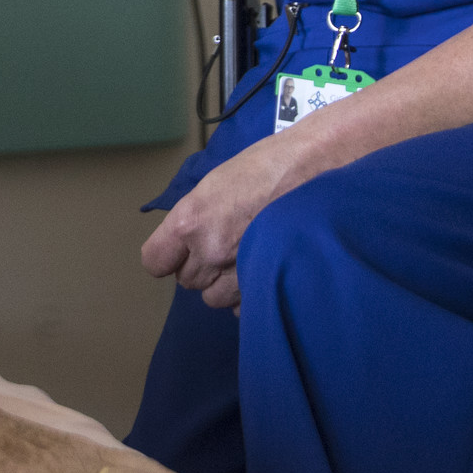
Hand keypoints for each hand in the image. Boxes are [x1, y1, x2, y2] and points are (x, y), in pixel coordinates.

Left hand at [141, 140, 303, 309]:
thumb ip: (195, 218)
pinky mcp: (269, 284)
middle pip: (187, 281)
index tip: (178, 253)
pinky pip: (244, 307)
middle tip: (223, 246)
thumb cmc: (268, 165)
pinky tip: (262, 271)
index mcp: (191, 221)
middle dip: (201, 268)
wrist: (317, 168)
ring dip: (224, 284)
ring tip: (245, 258)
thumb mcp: (215, 184)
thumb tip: (186, 241)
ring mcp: (240, 272)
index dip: (167, 258)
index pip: (154, 261)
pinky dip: (249, 295)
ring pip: (214, 298)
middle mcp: (210, 250)